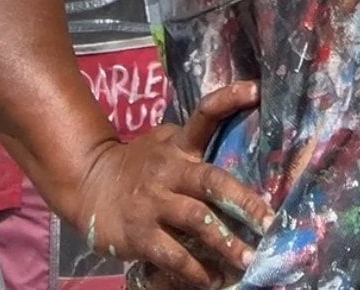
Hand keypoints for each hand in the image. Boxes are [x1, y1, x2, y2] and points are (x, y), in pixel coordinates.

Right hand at [73, 80, 272, 288]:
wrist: (90, 185)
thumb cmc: (140, 166)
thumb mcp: (164, 144)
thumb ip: (193, 144)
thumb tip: (238, 141)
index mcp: (178, 145)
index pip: (205, 114)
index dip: (229, 99)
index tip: (257, 90)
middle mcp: (169, 170)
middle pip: (211, 180)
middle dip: (243, 201)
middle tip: (268, 221)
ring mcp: (153, 202)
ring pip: (197, 221)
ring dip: (225, 243)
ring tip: (249, 260)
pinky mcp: (139, 234)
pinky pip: (172, 255)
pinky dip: (195, 270)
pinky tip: (212, 280)